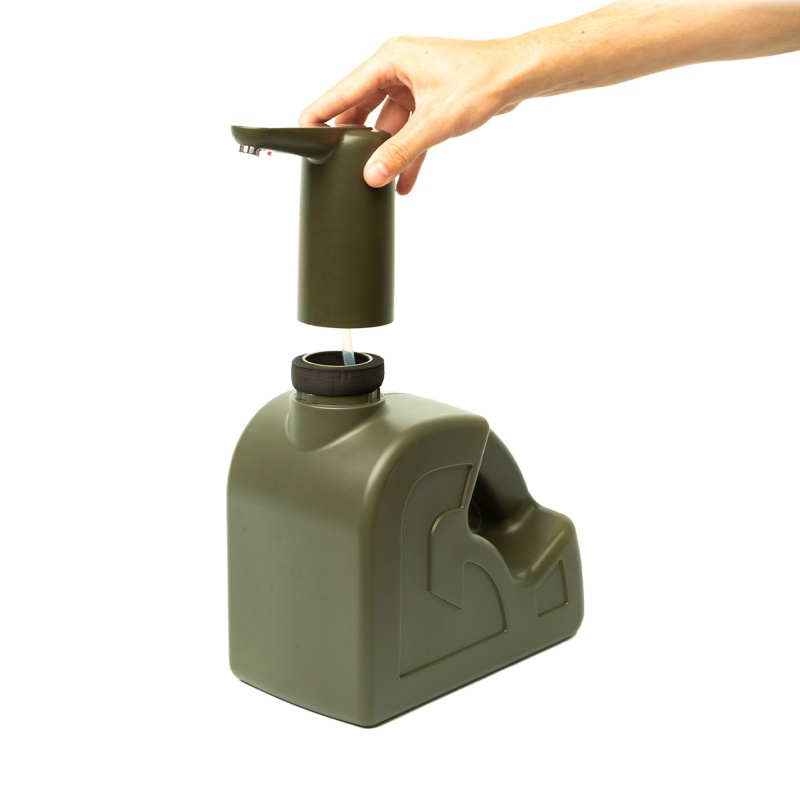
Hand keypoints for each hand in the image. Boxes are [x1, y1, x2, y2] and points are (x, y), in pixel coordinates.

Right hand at [298, 36, 526, 193]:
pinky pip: (409, 129)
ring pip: (388, 123)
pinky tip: (403, 180)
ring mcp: (414, 83)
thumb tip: (373, 175)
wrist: (518, 76)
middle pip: (363, 108)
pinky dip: (407, 152)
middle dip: (355, 140)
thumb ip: (401, 152)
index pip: (343, 91)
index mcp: (390, 59)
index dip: (321, 114)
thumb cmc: (481, 81)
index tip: (302, 131)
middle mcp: (398, 68)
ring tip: (375, 180)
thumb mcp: (434, 123)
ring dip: (385, 152)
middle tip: (338, 164)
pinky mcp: (430, 98)